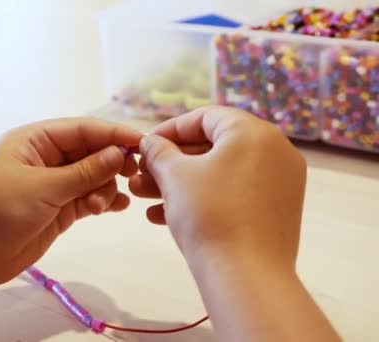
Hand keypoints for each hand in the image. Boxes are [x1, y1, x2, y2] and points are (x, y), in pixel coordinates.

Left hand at [0, 118, 142, 284]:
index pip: (82, 129)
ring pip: (92, 176)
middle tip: (133, 175)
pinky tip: (117, 207)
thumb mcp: (43, 187)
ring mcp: (52, 184)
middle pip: (90, 151)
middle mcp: (45, 158)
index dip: (113, 134)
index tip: (143, 142)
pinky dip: (102, 200)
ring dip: (104, 187)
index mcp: (34, 140)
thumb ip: (84, 172)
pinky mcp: (58, 209)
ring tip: (100, 205)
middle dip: (111, 162)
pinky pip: (87, 197)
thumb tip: (119, 153)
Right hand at [129, 106, 306, 271]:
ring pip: (220, 173)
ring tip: (144, 198)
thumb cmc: (208, 215)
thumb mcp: (174, 176)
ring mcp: (280, 183)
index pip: (206, 117)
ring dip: (179, 183)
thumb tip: (150, 142)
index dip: (169, 130)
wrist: (246, 277)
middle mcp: (275, 151)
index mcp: (254, 133)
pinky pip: (234, 193)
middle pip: (213, 146)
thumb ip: (159, 151)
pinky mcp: (276, 211)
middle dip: (170, 162)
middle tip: (141, 175)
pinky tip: (164, 216)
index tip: (145, 145)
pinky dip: (202, 199)